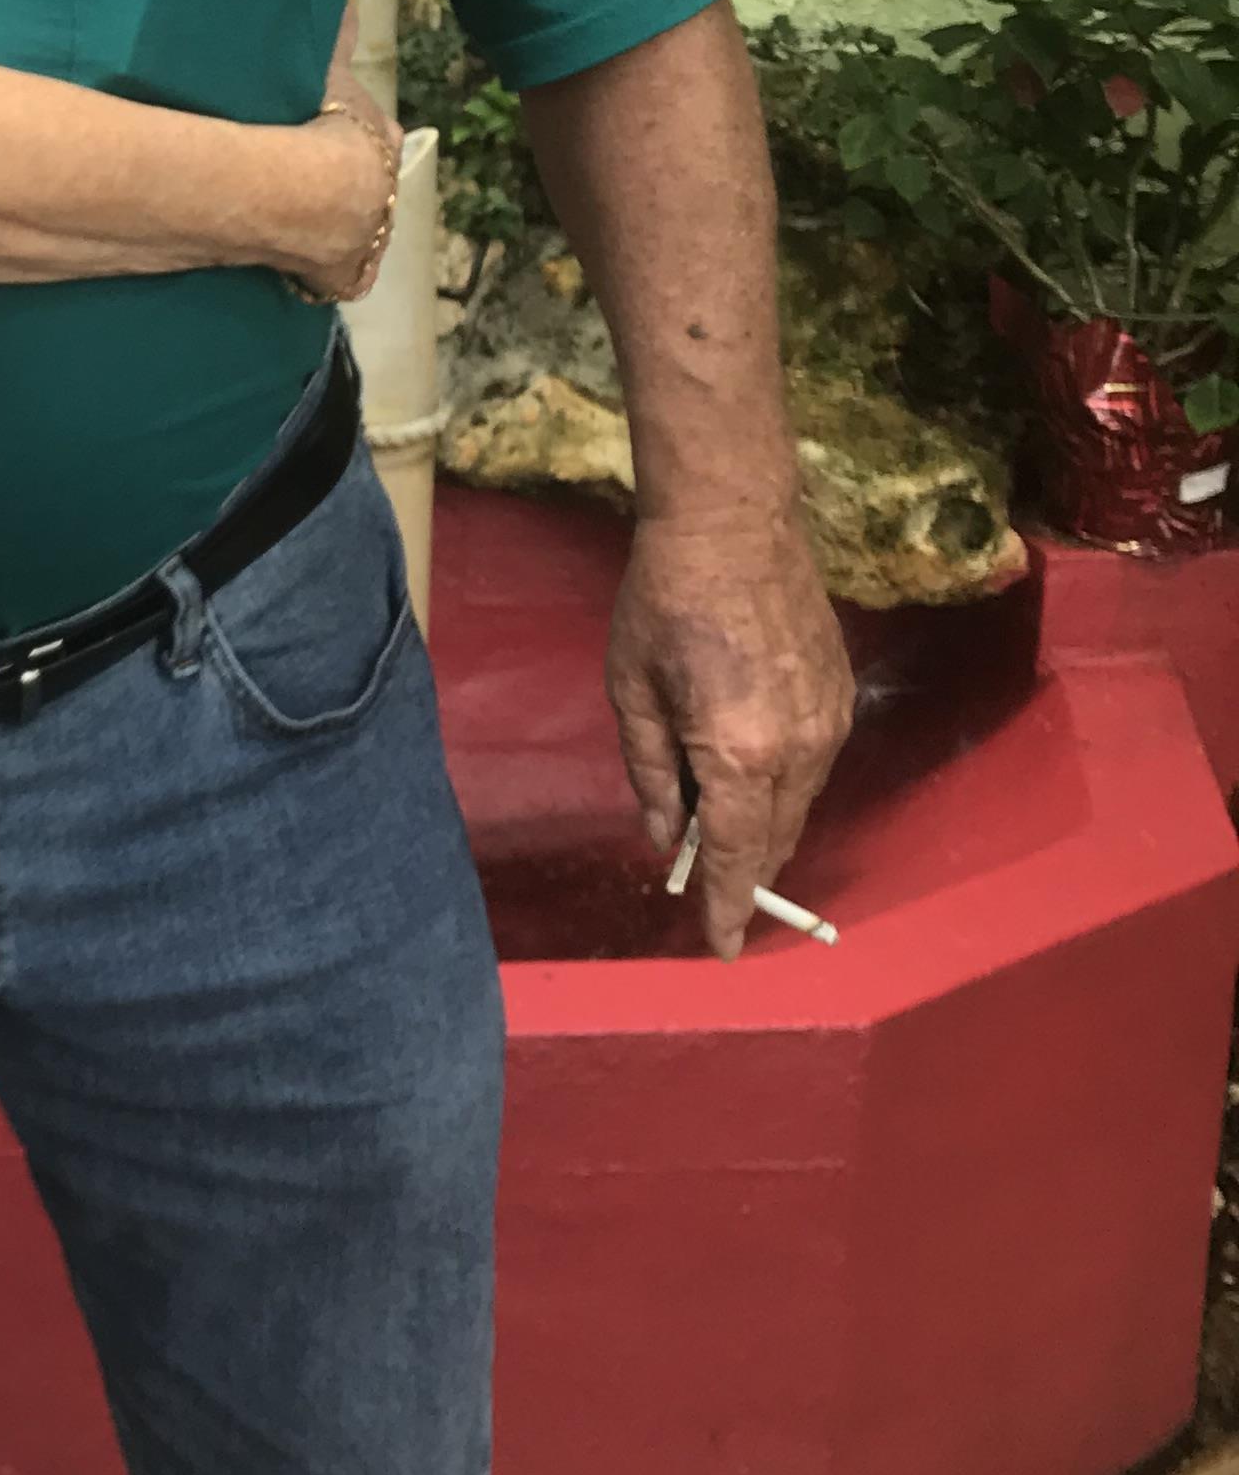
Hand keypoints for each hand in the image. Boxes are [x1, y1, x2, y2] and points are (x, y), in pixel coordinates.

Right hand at [294, 0, 401, 303]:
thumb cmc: (318, 128)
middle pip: (371, 189)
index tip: (332, 138)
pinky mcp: (345, 277)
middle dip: (350, 187)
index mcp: (382, 143)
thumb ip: (336, 38)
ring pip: (359, 235)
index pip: (377, 137)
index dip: (355, 137)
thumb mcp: (326, 73)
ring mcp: (367, 239)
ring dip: (339, 231)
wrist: (304, 192)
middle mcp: (384, 194)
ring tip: (301, 224)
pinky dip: (327, 277)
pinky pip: (343, 281)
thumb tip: (347, 1)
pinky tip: (304, 273)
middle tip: (312, 183)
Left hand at [606, 506, 853, 960]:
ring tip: (727, 843)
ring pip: (799, 806)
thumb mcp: (633, 691)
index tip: (721, 948)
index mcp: (738, 755)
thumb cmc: (663, 603)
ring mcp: (829, 724)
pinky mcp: (843, 699)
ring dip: (765, 831)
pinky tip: (754, 784)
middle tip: (716, 901)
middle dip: (745, 875)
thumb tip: (664, 839)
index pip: (734, 856)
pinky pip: (815, 769)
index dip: (725, 906)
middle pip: (774, 838)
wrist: (734, 526)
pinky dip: (785, 790)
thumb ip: (650, 774)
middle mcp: (797, 750)